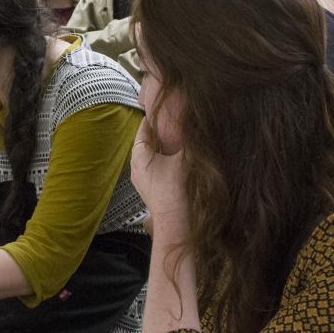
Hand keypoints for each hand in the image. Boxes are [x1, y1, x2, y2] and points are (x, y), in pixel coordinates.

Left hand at [131, 119, 187, 233]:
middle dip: (161, 130)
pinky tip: (183, 157)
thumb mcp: (186, 157)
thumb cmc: (178, 193)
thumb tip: (195, 121)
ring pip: (155, 155)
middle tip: (174, 118)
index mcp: (140, 157)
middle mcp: (138, 169)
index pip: (143, 129)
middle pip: (148, 142)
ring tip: (180, 134)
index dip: (153, 116)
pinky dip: (169, 159)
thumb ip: (188, 137)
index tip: (163, 106)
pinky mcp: (155, 191)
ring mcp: (146, 182)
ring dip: (166, 145)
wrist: (180, 226)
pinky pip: (161, 168)